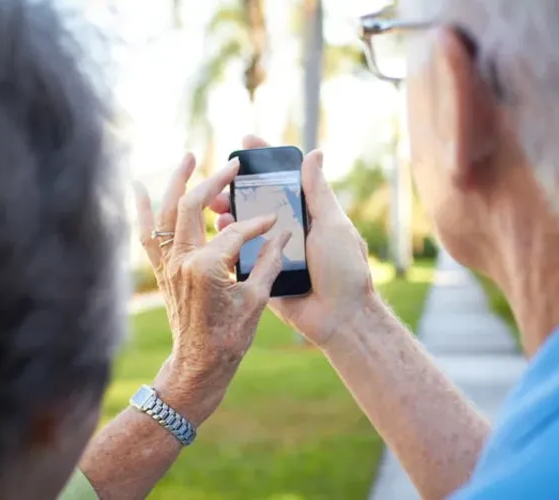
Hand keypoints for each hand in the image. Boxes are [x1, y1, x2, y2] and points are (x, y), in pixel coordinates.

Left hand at [133, 153, 290, 423]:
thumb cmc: (230, 337)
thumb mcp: (257, 299)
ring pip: (165, 212)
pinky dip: (142, 209)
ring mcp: (168, 264)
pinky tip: (138, 187)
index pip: (236, 232)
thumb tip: (283, 232)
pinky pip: (147, 234)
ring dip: (176, 182)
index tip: (276, 220)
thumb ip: (269, 261)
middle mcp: (181, 261)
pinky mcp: (163, 270)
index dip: (259, 224)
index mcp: (207, 268)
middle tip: (233, 166)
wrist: (199, 364)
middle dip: (213, 182)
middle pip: (191, 206)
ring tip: (188, 156)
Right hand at [209, 136, 376, 347]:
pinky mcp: (264, 275)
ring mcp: (276, 252)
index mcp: (310, 214)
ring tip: (215, 208)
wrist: (340, 317)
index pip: (285, 179)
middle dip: (237, 189)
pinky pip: (243, 257)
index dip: (266, 159)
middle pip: (259, 202)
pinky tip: (217, 234)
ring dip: (229, 215)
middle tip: (218, 181)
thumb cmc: (344, 269)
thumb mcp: (332, 224)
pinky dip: (228, 244)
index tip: (246, 141)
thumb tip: (314, 152)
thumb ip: (318, 192)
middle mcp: (291, 230)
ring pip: (247, 228)